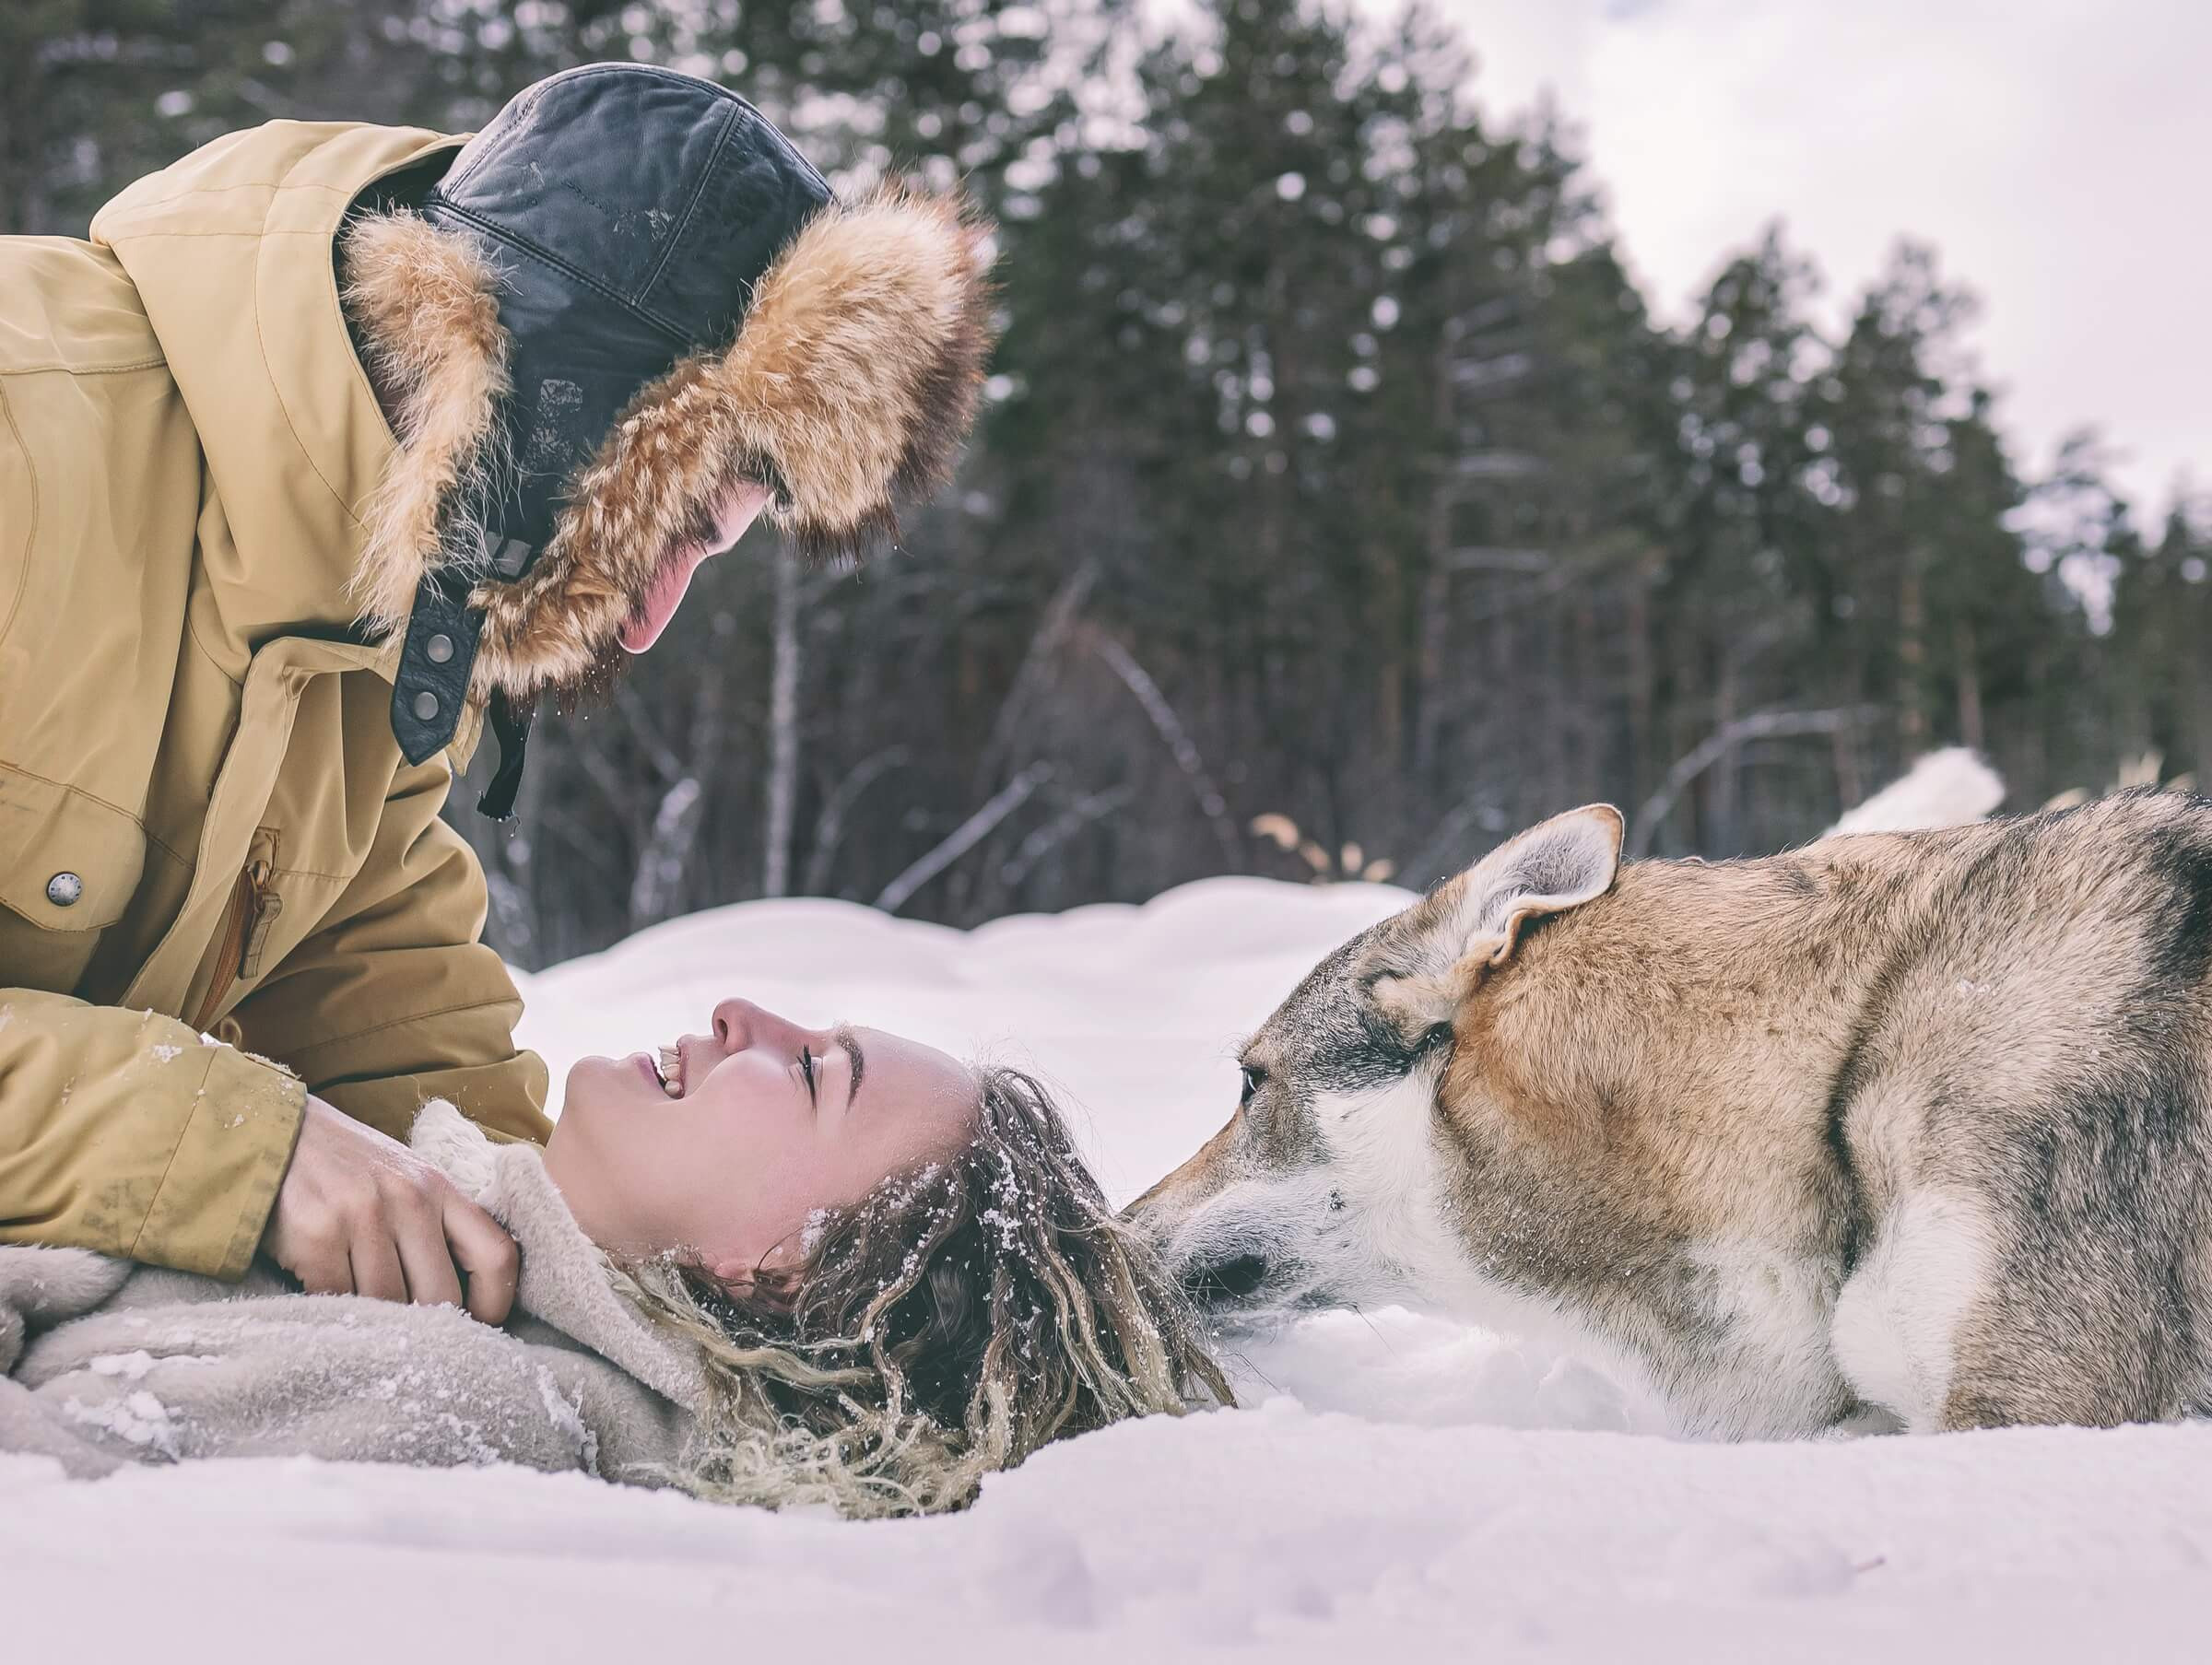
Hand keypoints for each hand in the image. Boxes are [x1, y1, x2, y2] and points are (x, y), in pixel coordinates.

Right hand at [263, 1095, 518, 1323]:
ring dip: (375, 1320)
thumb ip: (436, 1226)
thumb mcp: (406, 1179)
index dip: (495, 1303)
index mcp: (439, 1186)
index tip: (479, 1326)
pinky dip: (334, 1311)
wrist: (275, 1134)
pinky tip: (327, 1298)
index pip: (496, 1254)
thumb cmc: (348, 1168)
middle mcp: (408, 1198)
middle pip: (441, 1295)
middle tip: (408, 1334)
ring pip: (388, 1304)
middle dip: (427, 1326)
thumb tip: (461, 1301)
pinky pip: (339, 1300)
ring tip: (362, 1312)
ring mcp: (362, 1215)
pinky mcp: (316, 1235)